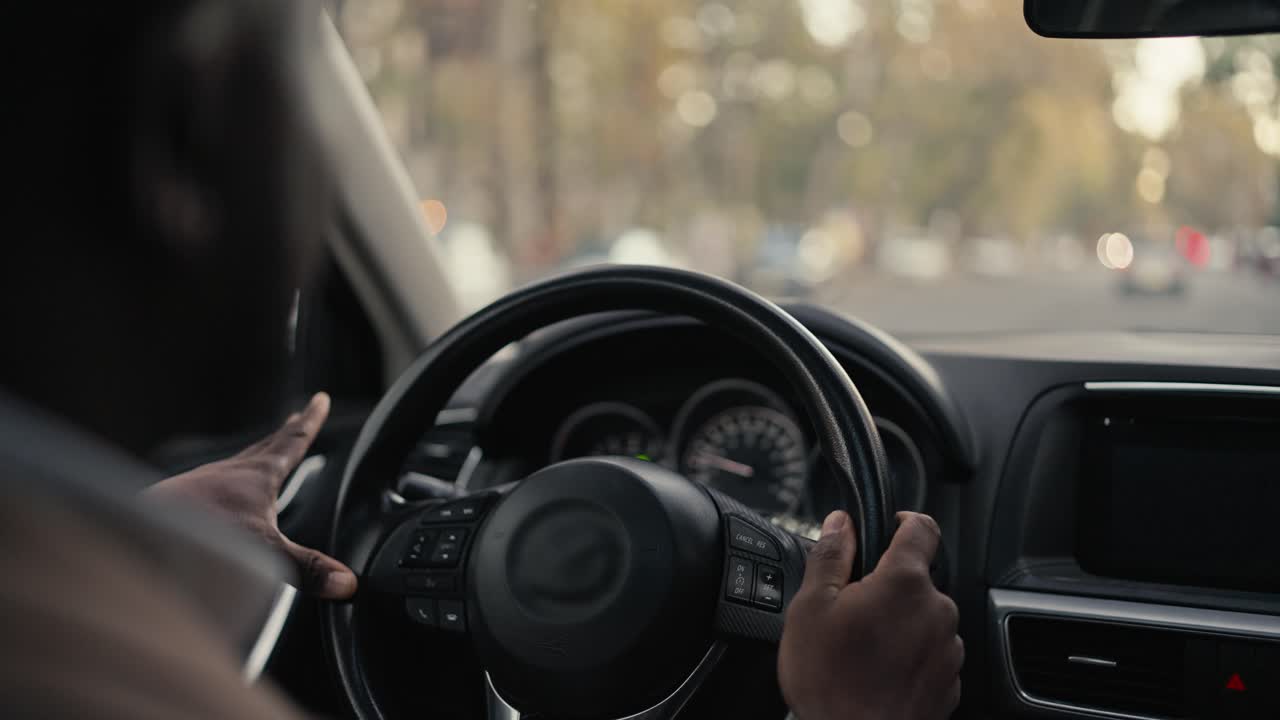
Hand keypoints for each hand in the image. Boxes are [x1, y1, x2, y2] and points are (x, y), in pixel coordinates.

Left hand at [146, 392, 356, 598]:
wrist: (137, 531)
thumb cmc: (198, 533)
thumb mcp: (264, 552)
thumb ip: (306, 567)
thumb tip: (347, 582)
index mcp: (257, 476)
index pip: (292, 442)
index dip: (310, 421)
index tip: (319, 399)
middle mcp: (229, 473)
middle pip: (265, 446)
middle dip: (286, 433)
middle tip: (297, 415)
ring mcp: (202, 485)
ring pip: (237, 463)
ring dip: (255, 456)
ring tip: (262, 457)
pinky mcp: (180, 503)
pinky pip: (213, 484)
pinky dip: (226, 483)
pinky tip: (219, 500)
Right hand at [778, 511, 961, 719]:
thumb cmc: (830, 681)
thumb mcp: (811, 608)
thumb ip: (830, 556)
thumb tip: (840, 523)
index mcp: (904, 583)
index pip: (923, 530)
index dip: (904, 521)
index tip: (891, 526)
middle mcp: (937, 612)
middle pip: (917, 580)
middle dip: (888, 587)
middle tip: (852, 611)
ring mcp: (948, 650)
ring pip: (924, 619)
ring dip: (900, 624)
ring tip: (863, 650)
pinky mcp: (949, 683)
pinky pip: (930, 654)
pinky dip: (909, 656)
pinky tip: (878, 673)